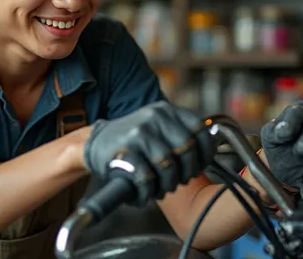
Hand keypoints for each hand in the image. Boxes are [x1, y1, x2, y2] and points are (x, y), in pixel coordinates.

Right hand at [84, 101, 215, 203]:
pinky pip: (148, 177)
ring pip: (169, 166)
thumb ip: (180, 134)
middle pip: (187, 149)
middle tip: (178, 181)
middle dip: (187, 172)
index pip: (199, 129)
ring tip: (162, 188)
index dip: (205, 152)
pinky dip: (149, 191)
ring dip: (168, 184)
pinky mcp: (125, 151)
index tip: (200, 166)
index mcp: (165, 110)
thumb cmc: (132, 141)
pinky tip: (145, 192)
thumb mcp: (156, 126)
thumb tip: (208, 153)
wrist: (94, 142)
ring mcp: (139, 133)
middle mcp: (154, 117)